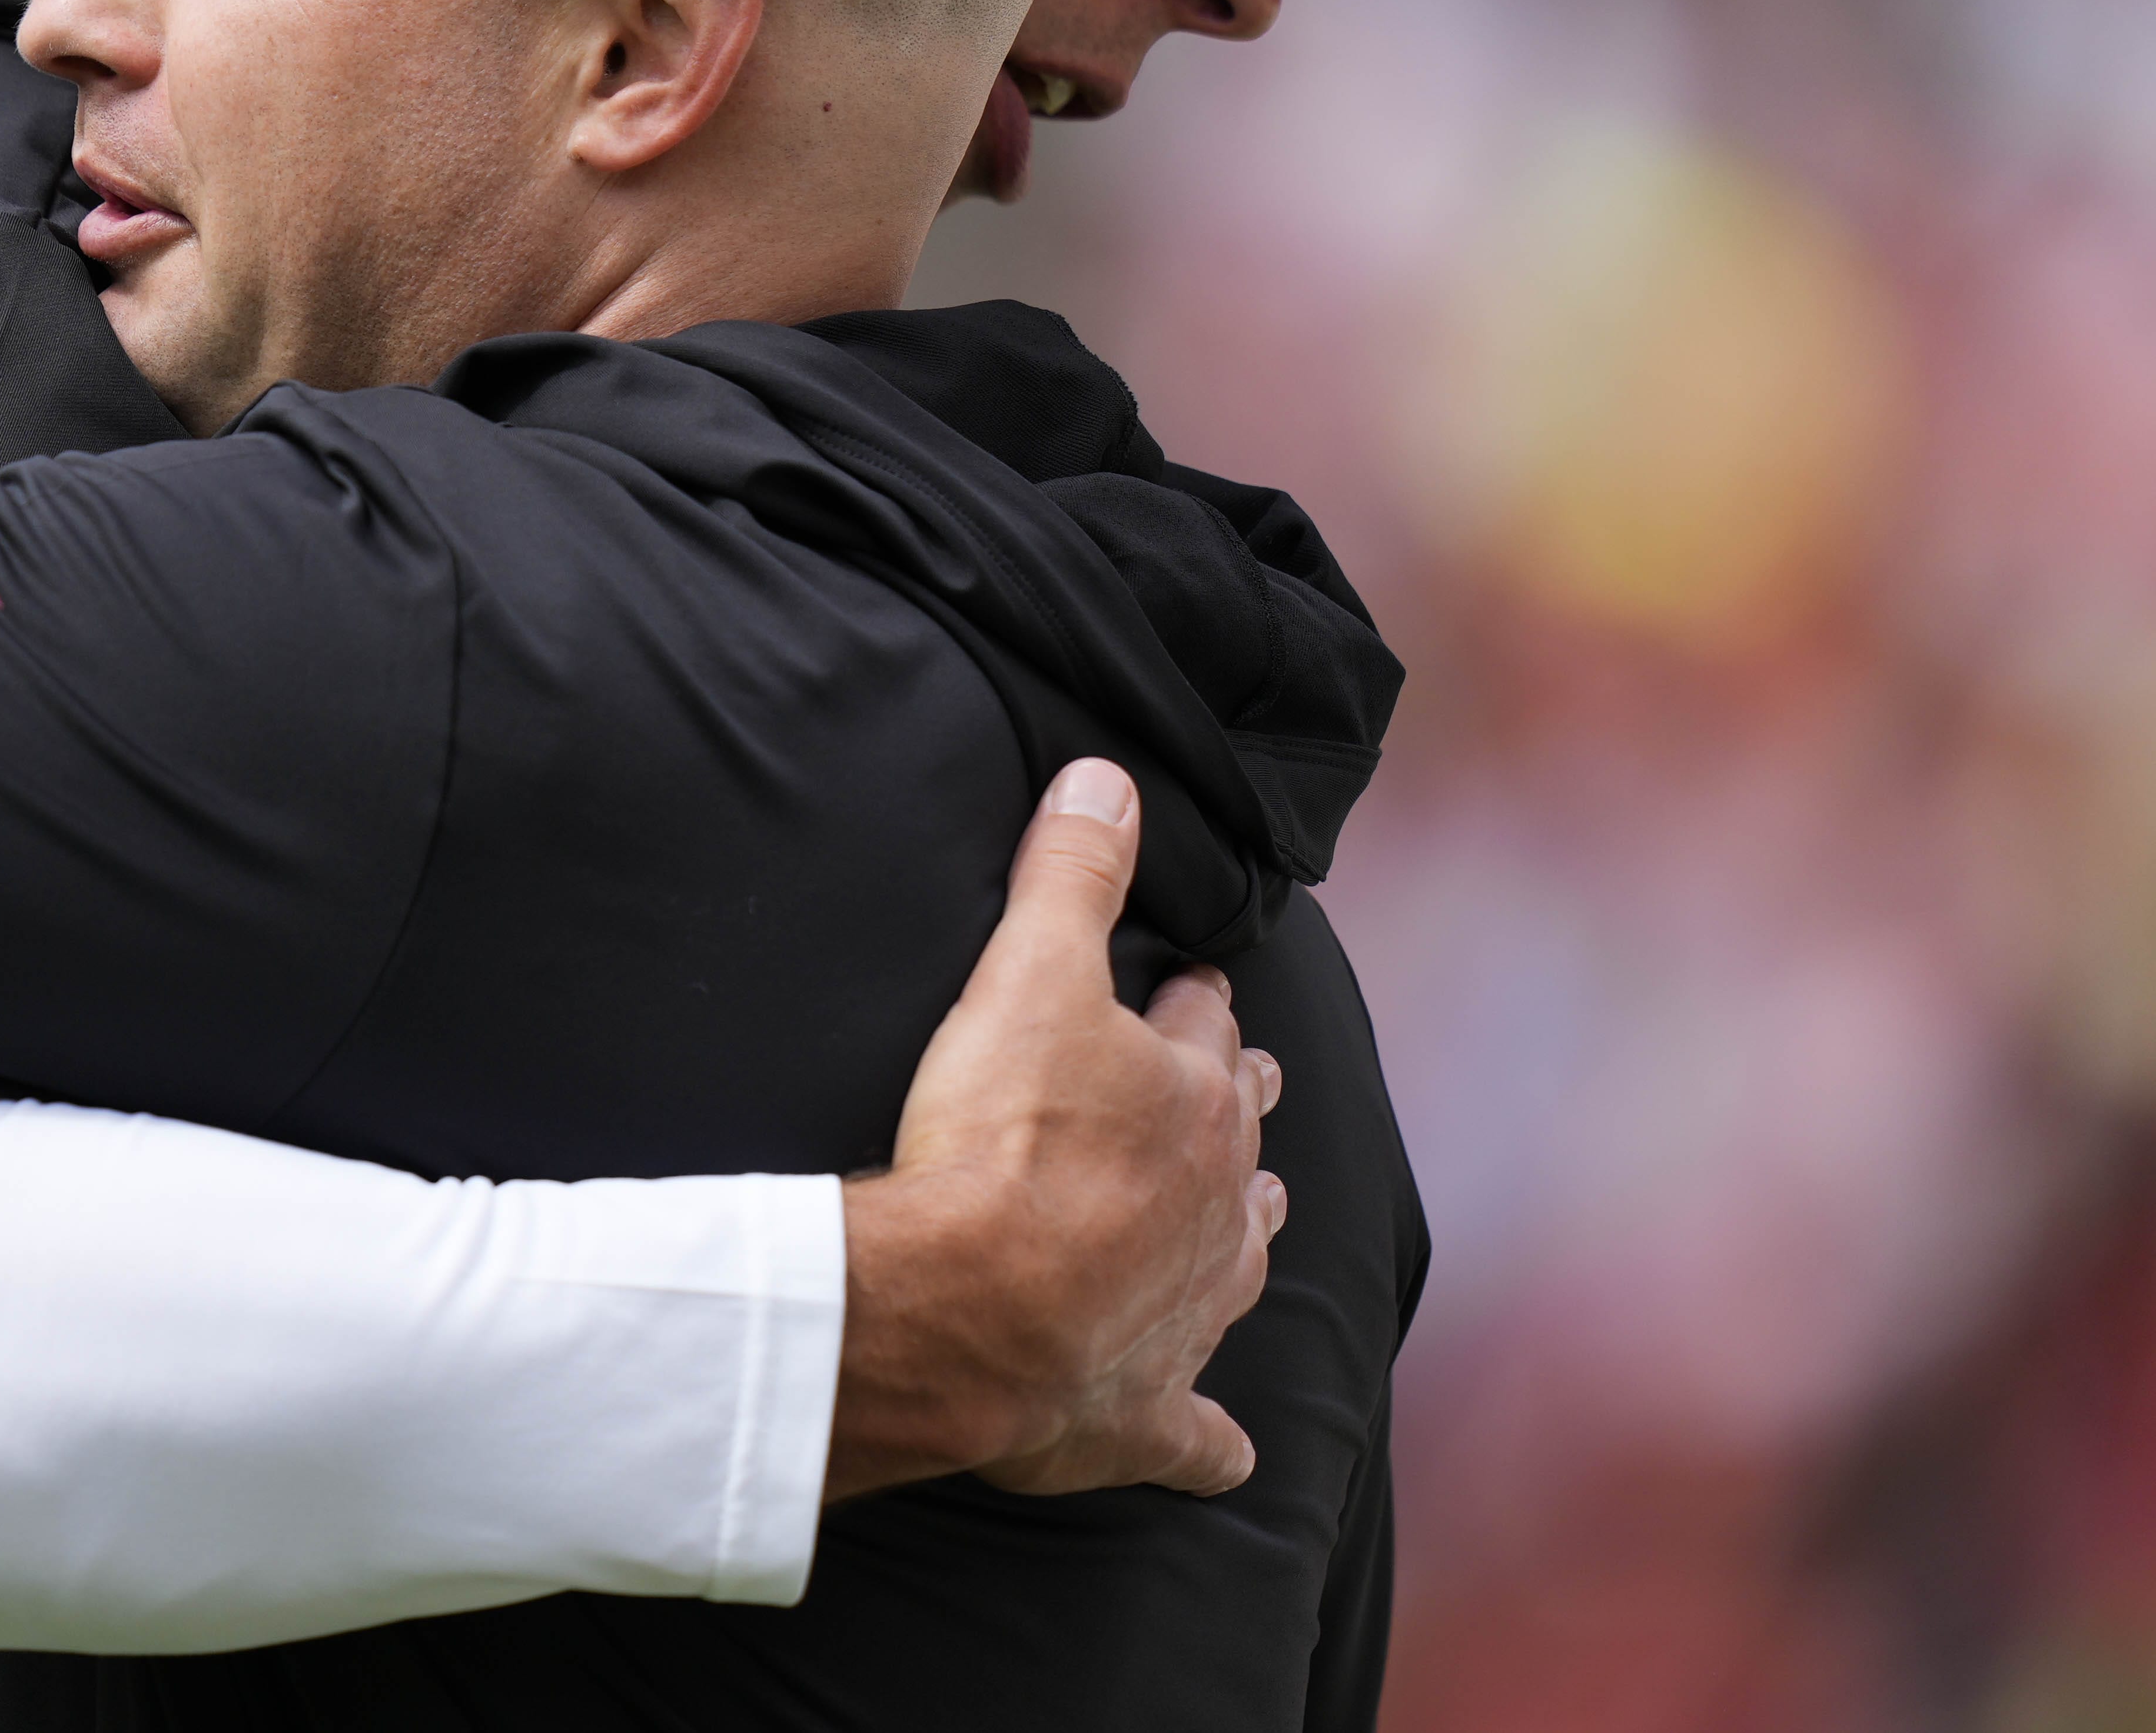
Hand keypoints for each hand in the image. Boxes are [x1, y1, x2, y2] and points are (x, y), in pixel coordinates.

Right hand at [822, 758, 1282, 1500]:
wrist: (967, 1307)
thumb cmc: (996, 1142)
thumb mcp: (1025, 975)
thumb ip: (1067, 875)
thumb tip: (1109, 775)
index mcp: (1192, 1102)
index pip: (1206, 1027)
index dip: (1194, 1001)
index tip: (1191, 985)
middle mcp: (1213, 1207)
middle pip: (1240, 1144)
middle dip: (1241, 1110)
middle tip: (1244, 1089)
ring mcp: (1187, 1315)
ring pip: (1240, 1268)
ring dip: (1244, 1241)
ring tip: (1255, 1221)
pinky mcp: (1144, 1411)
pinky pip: (1196, 1435)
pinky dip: (1210, 1440)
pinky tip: (1226, 1448)